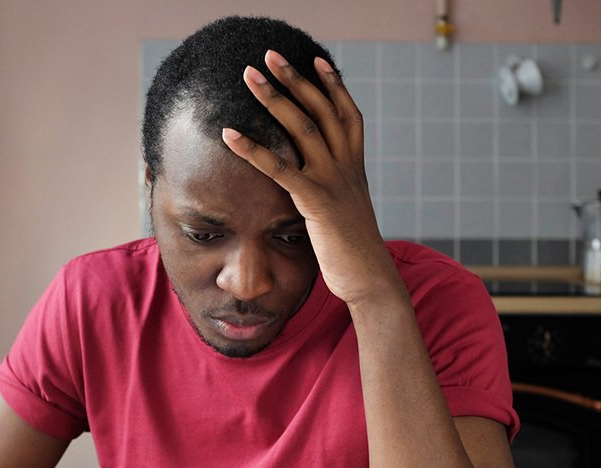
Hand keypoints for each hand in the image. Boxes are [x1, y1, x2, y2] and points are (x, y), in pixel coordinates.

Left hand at [221, 50, 399, 305]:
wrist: (370, 279)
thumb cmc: (354, 253)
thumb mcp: (346, 213)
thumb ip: (334, 192)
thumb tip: (320, 187)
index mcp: (355, 168)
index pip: (347, 114)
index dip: (333, 86)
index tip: (316, 61)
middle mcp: (347, 168)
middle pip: (321, 110)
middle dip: (295, 80)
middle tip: (270, 55)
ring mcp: (333, 182)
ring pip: (303, 128)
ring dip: (274, 98)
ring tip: (250, 76)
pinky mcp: (316, 202)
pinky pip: (280, 169)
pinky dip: (252, 149)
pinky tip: (229, 135)